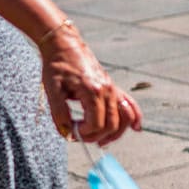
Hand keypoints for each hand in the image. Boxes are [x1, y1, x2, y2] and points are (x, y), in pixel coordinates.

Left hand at [40, 29, 141, 146]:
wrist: (64, 45)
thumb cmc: (56, 66)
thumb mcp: (52, 90)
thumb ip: (59, 113)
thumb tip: (66, 133)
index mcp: (92, 91)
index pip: (96, 124)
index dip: (83, 133)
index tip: (70, 131)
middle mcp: (107, 90)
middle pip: (111, 125)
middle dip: (95, 136)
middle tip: (78, 136)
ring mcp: (112, 88)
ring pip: (123, 119)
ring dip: (114, 134)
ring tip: (101, 142)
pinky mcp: (113, 86)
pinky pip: (129, 104)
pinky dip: (134, 117)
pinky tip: (136, 128)